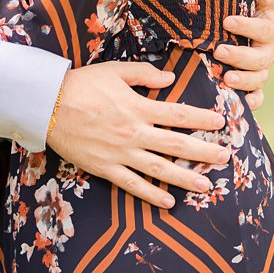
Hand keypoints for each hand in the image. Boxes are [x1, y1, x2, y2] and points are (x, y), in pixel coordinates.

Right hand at [46, 62, 230, 209]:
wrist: (47, 106)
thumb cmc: (83, 84)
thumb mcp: (116, 71)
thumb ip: (145, 75)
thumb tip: (171, 78)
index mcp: (139, 107)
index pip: (179, 114)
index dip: (202, 119)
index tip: (222, 123)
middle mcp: (134, 133)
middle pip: (176, 145)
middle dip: (204, 152)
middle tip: (226, 157)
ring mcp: (120, 153)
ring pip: (159, 169)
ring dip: (185, 178)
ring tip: (206, 185)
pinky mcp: (105, 168)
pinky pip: (132, 184)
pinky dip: (151, 194)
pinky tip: (168, 201)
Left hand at [215, 0, 273, 110]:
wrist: (240, 30)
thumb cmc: (243, 12)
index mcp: (268, 30)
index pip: (262, 29)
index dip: (247, 26)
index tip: (227, 21)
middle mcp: (267, 53)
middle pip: (259, 59)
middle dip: (239, 56)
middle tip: (218, 51)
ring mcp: (260, 72)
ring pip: (258, 79)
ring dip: (244, 80)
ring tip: (226, 79)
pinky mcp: (253, 87)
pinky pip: (257, 98)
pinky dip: (253, 103)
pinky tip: (243, 104)